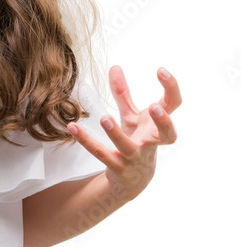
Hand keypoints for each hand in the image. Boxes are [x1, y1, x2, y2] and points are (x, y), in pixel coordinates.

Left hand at [66, 66, 179, 201]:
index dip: (171, 88)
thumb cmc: (137, 141)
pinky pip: (101, 154)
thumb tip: (114, 66)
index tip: (160, 70)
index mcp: (157, 126)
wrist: (133, 180)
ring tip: (104, 118)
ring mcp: (136, 157)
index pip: (173, 105)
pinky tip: (72, 127)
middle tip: (154, 106)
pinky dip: (86, 141)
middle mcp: (152, 142)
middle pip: (168, 134)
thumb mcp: (131, 117)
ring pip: (128, 146)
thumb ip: (123, 94)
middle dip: (164, 121)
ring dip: (116, 133)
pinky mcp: (118, 167)